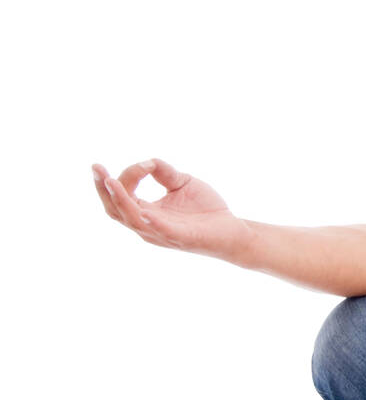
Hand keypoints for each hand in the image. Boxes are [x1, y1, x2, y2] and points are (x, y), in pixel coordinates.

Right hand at [91, 158, 254, 261]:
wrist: (234, 230)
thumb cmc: (206, 209)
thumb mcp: (182, 183)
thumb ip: (163, 172)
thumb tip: (148, 161)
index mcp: (146, 212)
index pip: (123, 195)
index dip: (126, 176)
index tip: (144, 163)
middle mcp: (148, 226)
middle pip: (116, 210)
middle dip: (103, 189)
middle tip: (96, 168)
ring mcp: (162, 234)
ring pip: (133, 219)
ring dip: (121, 200)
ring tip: (110, 181)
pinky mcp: (181, 238)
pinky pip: (162, 231)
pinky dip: (151, 222)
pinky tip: (144, 211)